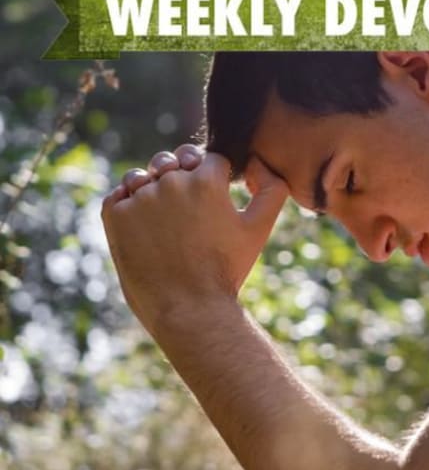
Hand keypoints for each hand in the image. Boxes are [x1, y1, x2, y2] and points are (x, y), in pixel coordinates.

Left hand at [101, 152, 288, 336]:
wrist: (188, 310)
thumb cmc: (226, 269)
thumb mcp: (259, 227)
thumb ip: (272, 188)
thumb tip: (257, 163)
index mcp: (206, 180)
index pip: (210, 159)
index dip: (215, 178)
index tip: (213, 202)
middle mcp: (171, 181)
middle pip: (176, 161)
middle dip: (184, 177)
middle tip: (190, 214)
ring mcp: (139, 197)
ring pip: (144, 176)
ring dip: (152, 188)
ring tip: (164, 221)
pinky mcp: (115, 215)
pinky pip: (119, 195)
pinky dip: (128, 205)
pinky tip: (144, 229)